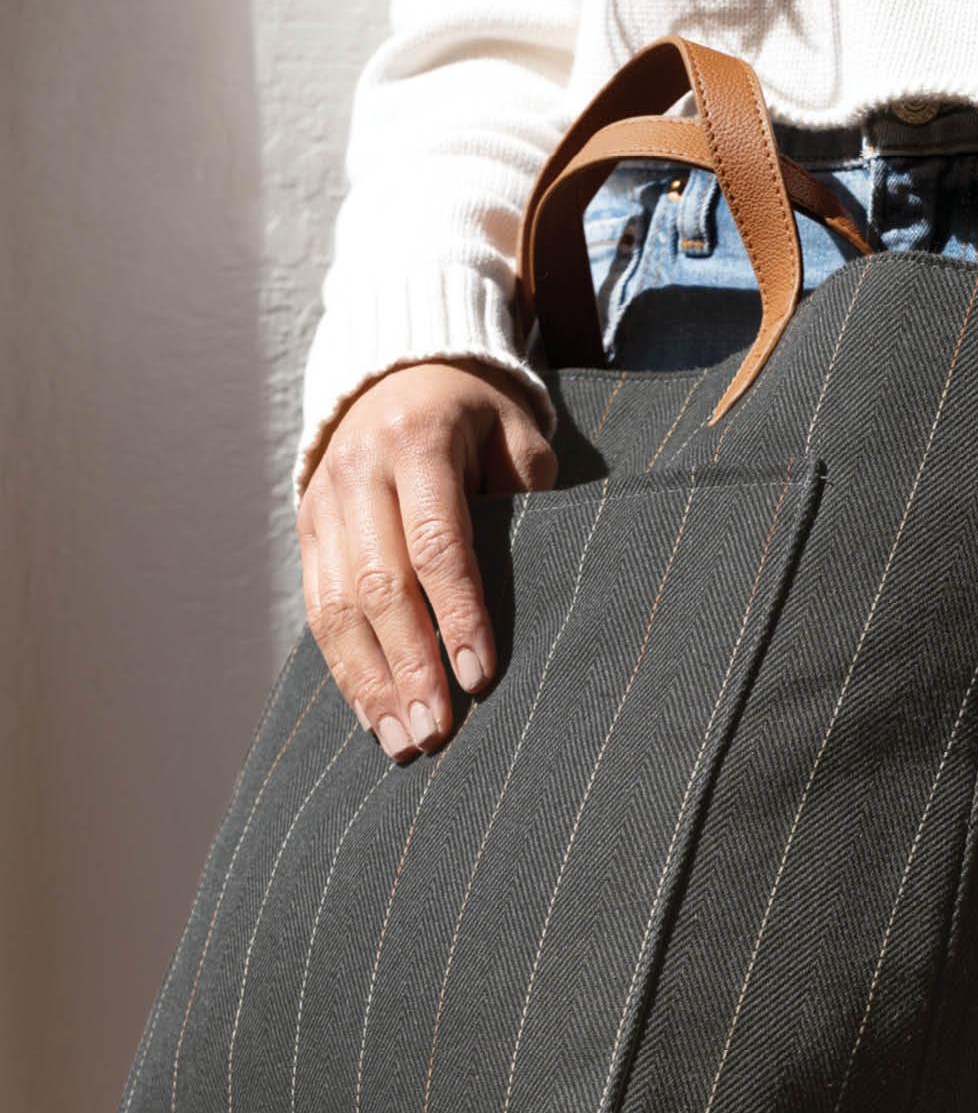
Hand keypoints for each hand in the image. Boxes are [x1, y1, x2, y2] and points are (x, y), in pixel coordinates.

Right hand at [296, 357, 557, 759]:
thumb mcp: (514, 431)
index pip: (437, 544)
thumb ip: (525, 491)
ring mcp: (322, 503)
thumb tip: (535, 578)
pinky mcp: (306, 529)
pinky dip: (343, 667)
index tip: (478, 676)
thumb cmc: (475, 414)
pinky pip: (317, 609)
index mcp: (416, 444)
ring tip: (401, 742)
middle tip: (435, 734)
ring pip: (336, 607)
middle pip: (380, 587)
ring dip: (369, 684)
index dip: (457, 615)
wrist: (396, 370)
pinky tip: (369, 713)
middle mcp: (358, 473)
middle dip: (409, 667)